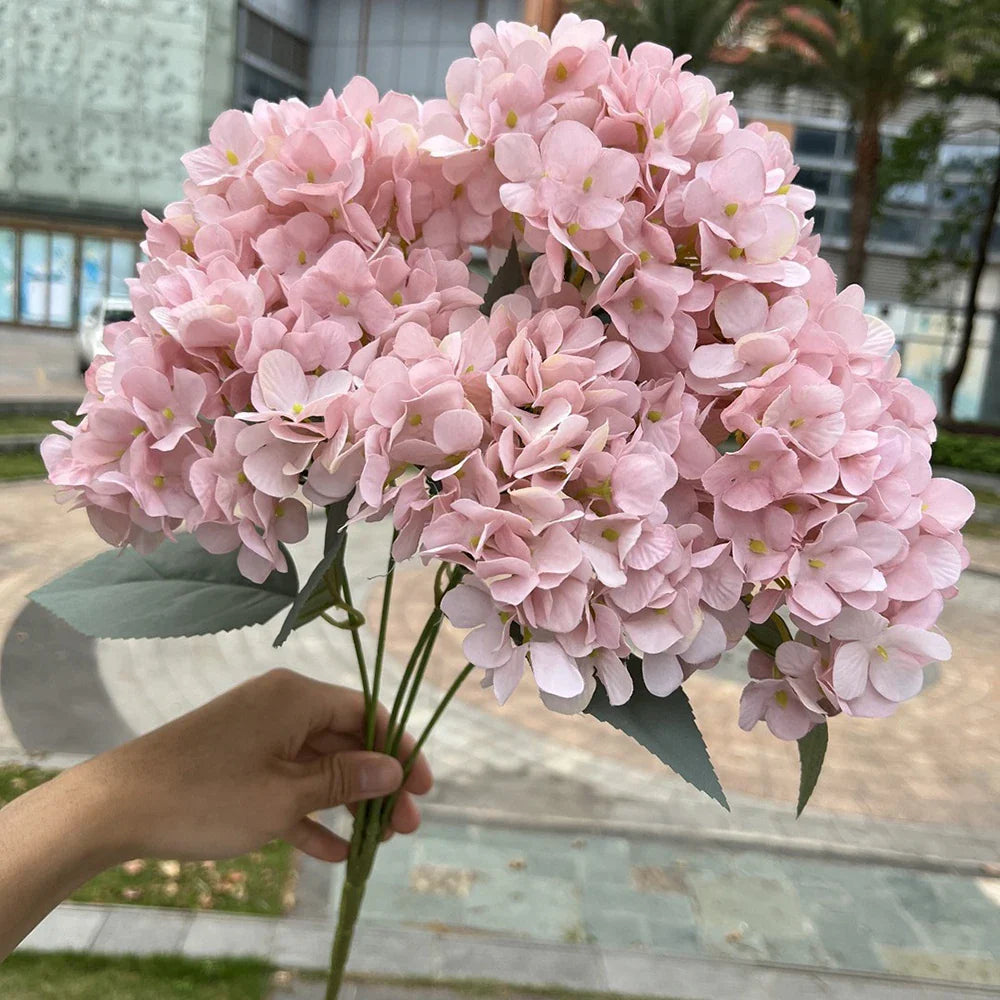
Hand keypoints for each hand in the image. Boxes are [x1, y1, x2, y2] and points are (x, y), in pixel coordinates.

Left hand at [84, 668, 432, 863]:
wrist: (115, 808)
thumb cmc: (206, 796)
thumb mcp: (285, 795)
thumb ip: (343, 782)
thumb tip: (392, 770)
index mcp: (296, 697)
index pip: (367, 712)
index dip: (401, 749)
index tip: (424, 788)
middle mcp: (281, 706)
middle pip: (346, 740)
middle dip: (377, 783)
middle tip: (406, 827)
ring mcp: (257, 735)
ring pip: (318, 765)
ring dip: (348, 802)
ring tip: (378, 842)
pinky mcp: (237, 763)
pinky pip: (286, 783)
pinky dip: (310, 812)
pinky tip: (333, 852)